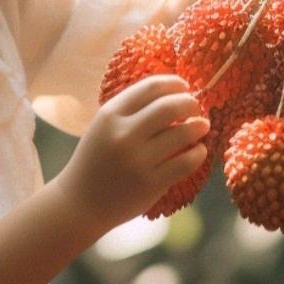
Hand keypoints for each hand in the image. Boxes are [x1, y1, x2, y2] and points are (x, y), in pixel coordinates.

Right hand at [53, 75, 209, 233]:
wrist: (81, 201)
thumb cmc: (96, 159)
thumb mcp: (103, 127)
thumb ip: (130, 111)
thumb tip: (171, 93)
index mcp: (109, 115)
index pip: (149, 88)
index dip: (172, 83)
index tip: (183, 86)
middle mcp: (123, 134)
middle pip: (169, 107)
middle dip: (190, 102)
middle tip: (196, 105)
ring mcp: (137, 160)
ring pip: (182, 133)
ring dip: (198, 126)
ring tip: (202, 126)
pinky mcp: (150, 183)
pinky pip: (186, 162)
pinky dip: (198, 153)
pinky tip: (198, 150)